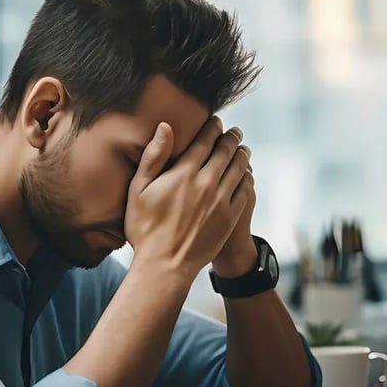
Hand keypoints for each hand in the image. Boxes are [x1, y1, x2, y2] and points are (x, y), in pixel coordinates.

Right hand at [124, 116, 253, 279]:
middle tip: (234, 131)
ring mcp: (221, 201)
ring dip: (242, 154)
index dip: (212, 127)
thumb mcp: (138, 190)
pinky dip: (247, 177)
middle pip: (226, 151)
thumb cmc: (145, 228)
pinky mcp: (230, 217)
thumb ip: (153, 156)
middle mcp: (206, 183)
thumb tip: (165, 126)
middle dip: (231, 137)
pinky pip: (246, 190)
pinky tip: (245, 174)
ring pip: (239, 168)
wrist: (165, 265)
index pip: (205, 141)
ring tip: (242, 149)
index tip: (216, 121)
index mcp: (183, 173)